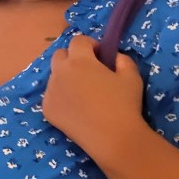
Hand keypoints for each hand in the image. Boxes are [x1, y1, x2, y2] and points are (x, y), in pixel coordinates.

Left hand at [42, 34, 147, 156]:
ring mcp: (50, 92)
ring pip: (54, 76)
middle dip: (72, 57)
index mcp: (79, 61)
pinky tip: (76, 108)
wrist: (112, 137)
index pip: (78, 40)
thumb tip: (113, 57)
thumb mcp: (131, 75)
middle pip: (59, 55)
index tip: (100, 55)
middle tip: (88, 71)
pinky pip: (51, 95)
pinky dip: (61, 95)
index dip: (90, 45)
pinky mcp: (46, 109)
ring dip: (66, 76)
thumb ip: (122, 59)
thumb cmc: (124, 103)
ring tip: (83, 92)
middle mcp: (60, 73)